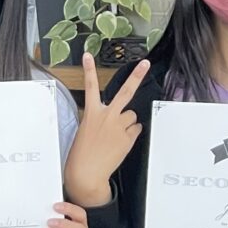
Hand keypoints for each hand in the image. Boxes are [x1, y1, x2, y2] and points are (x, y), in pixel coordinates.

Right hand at [63, 54, 150, 207]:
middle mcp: (107, 116)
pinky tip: (120, 143)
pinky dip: (130, 135)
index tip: (87, 55)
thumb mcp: (85, 131)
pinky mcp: (128, 137)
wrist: (86, 173)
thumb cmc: (82, 154)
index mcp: (91, 113)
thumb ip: (101, 119)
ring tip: (115, 136)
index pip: (90, 86)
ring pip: (131, 116)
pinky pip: (135, 130)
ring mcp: (119, 126)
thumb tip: (121, 117)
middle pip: (125, 92)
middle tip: (145, 63)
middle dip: (137, 76)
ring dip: (127, 123)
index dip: (89, 69)